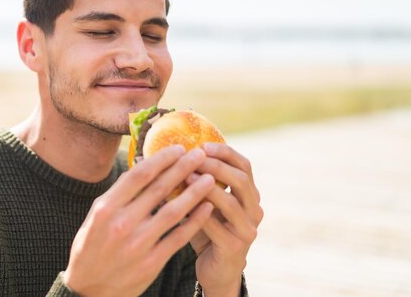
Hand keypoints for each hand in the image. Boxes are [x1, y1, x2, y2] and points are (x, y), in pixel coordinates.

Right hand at [63, 146, 215, 296]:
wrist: (89, 290)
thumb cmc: (91, 248)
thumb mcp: (95, 217)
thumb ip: (118, 195)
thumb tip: (144, 168)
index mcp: (106, 208)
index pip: (138, 175)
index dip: (161, 159)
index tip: (178, 149)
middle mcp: (122, 223)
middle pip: (158, 189)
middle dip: (182, 168)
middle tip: (200, 155)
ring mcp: (138, 244)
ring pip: (173, 211)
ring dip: (194, 193)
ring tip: (210, 179)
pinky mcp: (152, 262)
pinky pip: (179, 237)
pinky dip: (194, 221)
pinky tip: (206, 208)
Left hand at [187, 143, 263, 296]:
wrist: (215, 268)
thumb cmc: (205, 229)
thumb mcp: (202, 201)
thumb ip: (193, 180)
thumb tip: (159, 156)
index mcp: (249, 194)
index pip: (244, 165)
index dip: (225, 152)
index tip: (202, 145)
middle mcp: (254, 209)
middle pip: (241, 179)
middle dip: (215, 165)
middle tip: (192, 158)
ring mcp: (247, 229)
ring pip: (230, 202)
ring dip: (206, 187)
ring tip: (185, 176)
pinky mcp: (235, 247)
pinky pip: (217, 226)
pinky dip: (198, 213)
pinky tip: (181, 204)